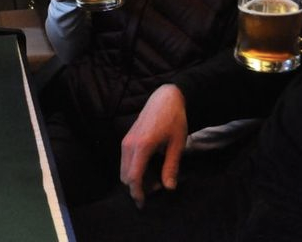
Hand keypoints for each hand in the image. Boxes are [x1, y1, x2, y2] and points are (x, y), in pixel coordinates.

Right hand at [119, 84, 187, 207]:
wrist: (165, 98)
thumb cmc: (174, 119)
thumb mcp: (177, 144)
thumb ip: (171, 166)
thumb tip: (168, 187)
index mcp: (142, 146)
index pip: (133, 177)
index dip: (137, 193)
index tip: (144, 203)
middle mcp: (130, 144)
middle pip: (125, 175)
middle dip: (137, 187)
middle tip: (156, 188)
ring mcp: (126, 140)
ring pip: (124, 169)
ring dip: (135, 178)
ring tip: (155, 177)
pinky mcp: (127, 138)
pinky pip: (126, 160)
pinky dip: (134, 169)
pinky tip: (150, 167)